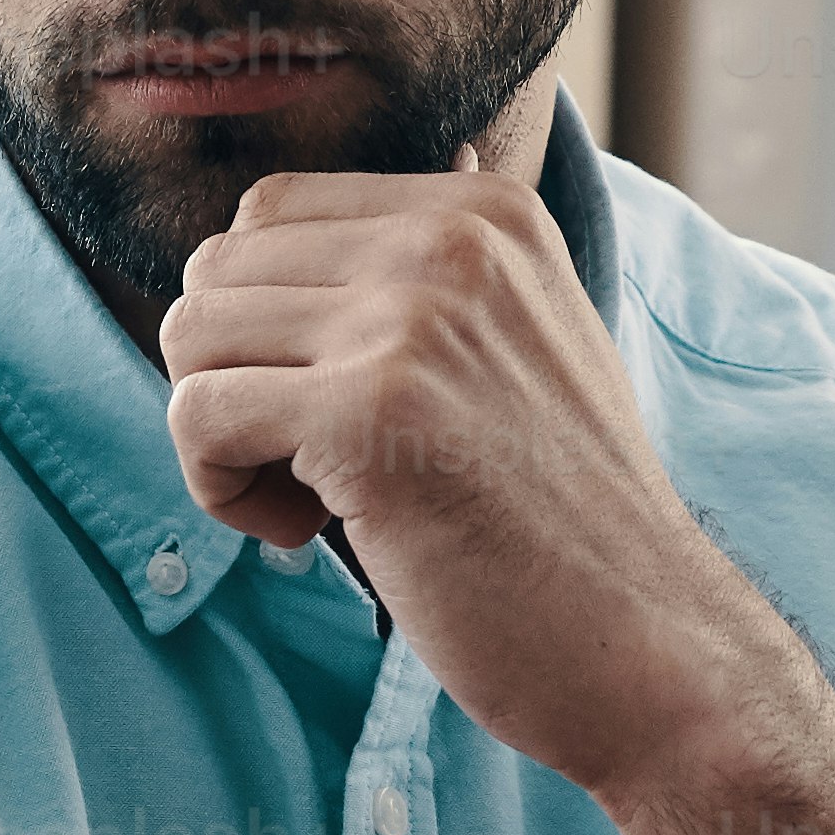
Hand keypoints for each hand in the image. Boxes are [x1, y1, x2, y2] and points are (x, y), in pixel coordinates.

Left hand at [157, 165, 805, 806]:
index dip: (263, 319)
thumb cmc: (566, 516)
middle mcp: (450, 241)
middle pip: (217, 269)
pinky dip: (220, 488)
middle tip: (310, 463)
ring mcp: (411, 319)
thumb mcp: (530, 340)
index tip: (331, 404)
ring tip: (310, 499)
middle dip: (232, 374)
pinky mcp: (367, 411)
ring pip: (191, 336)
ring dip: (221, 435)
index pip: (272, 210)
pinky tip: (306, 531)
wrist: (643, 637)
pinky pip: (197, 415)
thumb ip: (442, 272)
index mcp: (483, 212)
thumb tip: (344, 196)